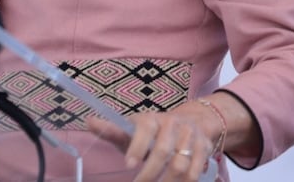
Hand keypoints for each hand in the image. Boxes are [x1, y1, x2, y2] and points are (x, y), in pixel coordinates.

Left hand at [87, 105, 216, 181]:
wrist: (192, 121)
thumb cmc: (154, 132)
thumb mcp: (134, 130)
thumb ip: (114, 130)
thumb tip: (89, 122)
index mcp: (151, 119)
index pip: (144, 129)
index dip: (137, 147)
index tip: (129, 165)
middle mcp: (172, 124)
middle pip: (162, 151)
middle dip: (150, 173)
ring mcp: (190, 135)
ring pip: (180, 164)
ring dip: (168, 181)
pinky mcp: (204, 147)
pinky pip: (195, 171)